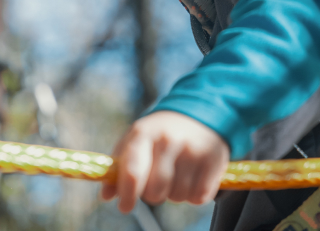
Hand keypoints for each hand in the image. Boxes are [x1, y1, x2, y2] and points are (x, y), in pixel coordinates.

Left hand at [100, 110, 228, 212]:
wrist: (199, 113)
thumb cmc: (160, 133)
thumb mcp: (136, 140)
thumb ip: (119, 167)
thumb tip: (106, 196)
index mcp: (144, 133)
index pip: (133, 170)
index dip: (128, 193)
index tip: (125, 206)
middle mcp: (168, 140)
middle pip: (155, 190)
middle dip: (153, 194)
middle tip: (157, 183)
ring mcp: (192, 149)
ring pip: (178, 196)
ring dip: (175, 194)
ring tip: (176, 176)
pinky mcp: (214, 159)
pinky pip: (199, 197)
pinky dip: (194, 195)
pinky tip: (193, 179)